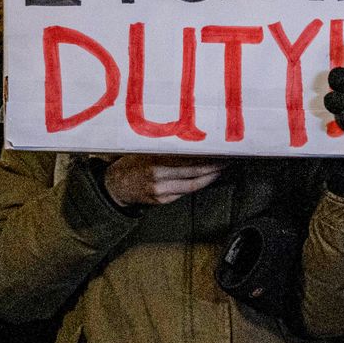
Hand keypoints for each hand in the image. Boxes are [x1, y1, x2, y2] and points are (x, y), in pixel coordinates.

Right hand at [103, 155, 226, 206]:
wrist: (116, 185)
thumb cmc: (133, 162)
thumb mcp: (145, 149)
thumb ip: (165, 148)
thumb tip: (193, 142)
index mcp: (155, 159)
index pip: (187, 157)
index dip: (206, 155)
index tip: (220, 150)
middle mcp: (158, 176)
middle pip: (193, 172)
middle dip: (213, 166)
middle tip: (227, 160)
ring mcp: (160, 190)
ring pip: (192, 185)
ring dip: (209, 178)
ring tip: (221, 169)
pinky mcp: (161, 201)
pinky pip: (183, 192)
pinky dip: (196, 185)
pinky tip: (205, 179)